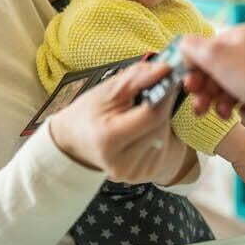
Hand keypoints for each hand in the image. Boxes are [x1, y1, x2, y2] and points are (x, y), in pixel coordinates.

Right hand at [49, 60, 191, 185]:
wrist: (75, 141)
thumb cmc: (89, 112)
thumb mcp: (107, 90)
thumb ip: (138, 78)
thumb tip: (166, 68)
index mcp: (108, 139)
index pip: (151, 115)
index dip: (164, 93)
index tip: (168, 77)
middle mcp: (122, 162)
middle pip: (159, 126)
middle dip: (161, 106)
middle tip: (155, 91)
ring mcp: (133, 173)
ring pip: (162, 137)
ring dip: (159, 120)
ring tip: (141, 111)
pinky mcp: (142, 176)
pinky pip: (160, 148)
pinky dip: (156, 133)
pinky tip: (141, 128)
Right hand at [179, 25, 244, 145]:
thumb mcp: (216, 55)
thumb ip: (193, 47)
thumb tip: (181, 43)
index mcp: (238, 36)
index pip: (206, 48)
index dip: (194, 68)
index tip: (188, 85)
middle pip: (215, 70)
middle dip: (204, 90)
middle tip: (198, 107)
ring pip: (228, 87)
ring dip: (219, 102)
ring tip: (221, 115)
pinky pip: (243, 99)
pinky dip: (239, 107)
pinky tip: (242, 113)